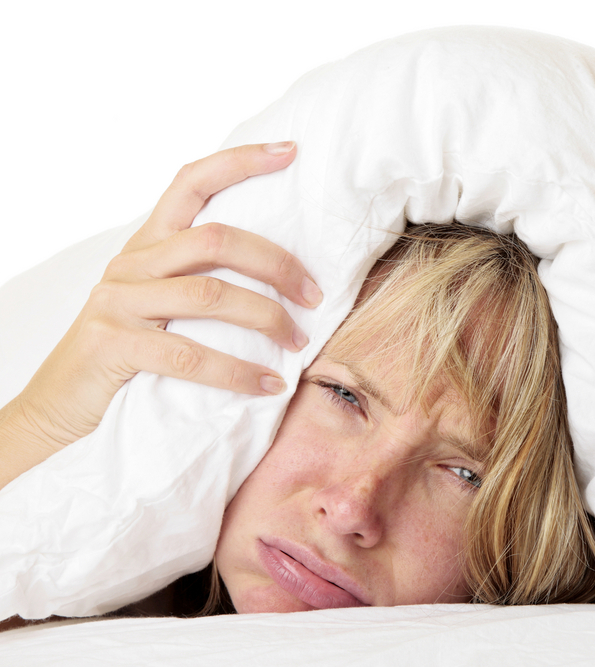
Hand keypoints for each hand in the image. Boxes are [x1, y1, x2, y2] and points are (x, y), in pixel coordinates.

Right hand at [7, 142, 321, 455]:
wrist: (59, 410)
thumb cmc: (129, 359)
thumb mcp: (162, 309)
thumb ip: (202, 284)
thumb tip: (285, 280)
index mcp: (148, 245)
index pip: (191, 182)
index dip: (240, 161)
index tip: (291, 151)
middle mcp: (132, 263)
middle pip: (216, 239)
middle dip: (276, 263)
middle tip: (314, 294)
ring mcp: (118, 301)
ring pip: (210, 294)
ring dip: (267, 319)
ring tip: (299, 342)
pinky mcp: (112, 345)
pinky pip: (190, 355)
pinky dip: (237, 372)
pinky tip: (268, 384)